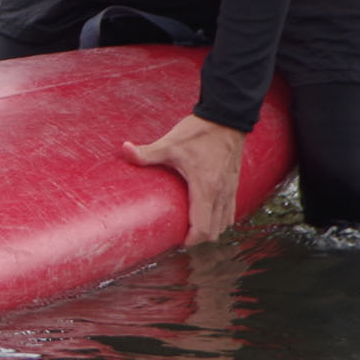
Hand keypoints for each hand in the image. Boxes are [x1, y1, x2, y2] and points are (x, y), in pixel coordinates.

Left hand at [125, 114, 247, 244]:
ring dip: (211, 229)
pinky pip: (231, 210)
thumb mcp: (170, 143)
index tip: (177, 242)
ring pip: (225, 223)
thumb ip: (147, 152)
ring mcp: (231, 189)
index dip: (191, 240)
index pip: (202, 227)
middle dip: (199, 238)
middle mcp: (222, 193)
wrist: (227, 118)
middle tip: (180, 236)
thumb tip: (124, 149)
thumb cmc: (200, 132)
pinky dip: (221, 219)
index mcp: (206, 188)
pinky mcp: (235, 184)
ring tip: (192, 228)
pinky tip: (208, 215)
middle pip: (215, 231)